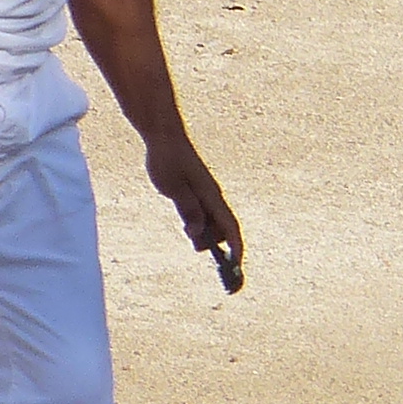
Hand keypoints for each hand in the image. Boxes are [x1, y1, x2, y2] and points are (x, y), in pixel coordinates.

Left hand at [148, 135, 241, 267]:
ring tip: (189, 234)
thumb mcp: (173, 188)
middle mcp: (213, 196)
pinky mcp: (198, 191)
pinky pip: (204, 213)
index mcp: (211, 196)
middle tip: (196, 247)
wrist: (165, 138)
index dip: (236, 248)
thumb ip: (188, 209)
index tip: (237, 266)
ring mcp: (206, 193)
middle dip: (215, 242)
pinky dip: (199, 223)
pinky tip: (188, 223)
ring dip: (205, 233)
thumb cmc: (167, 160)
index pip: (230, 227)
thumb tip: (199, 233)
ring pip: (213, 221)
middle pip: (223, 228)